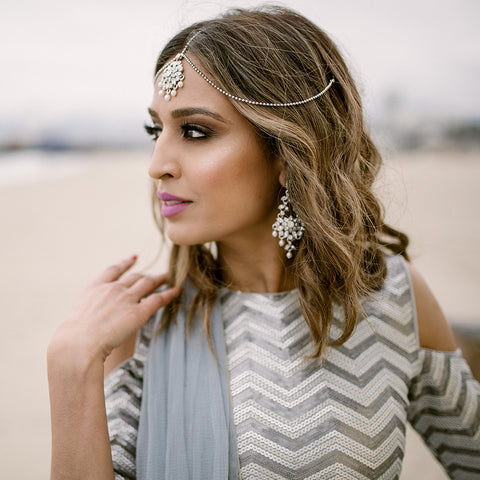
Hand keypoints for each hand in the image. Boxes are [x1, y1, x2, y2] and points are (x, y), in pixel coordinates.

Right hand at [48, 255, 180, 366]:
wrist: (78, 344)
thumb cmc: (73, 340)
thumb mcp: (77, 320)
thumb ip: (90, 317)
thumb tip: (91, 326)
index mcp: (95, 289)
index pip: (113, 270)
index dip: (126, 263)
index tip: (134, 257)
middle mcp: (113, 289)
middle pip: (135, 277)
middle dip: (147, 275)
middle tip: (158, 275)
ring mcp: (126, 299)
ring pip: (148, 283)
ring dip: (160, 279)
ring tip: (170, 277)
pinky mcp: (138, 312)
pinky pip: (158, 299)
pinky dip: (170, 293)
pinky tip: (177, 290)